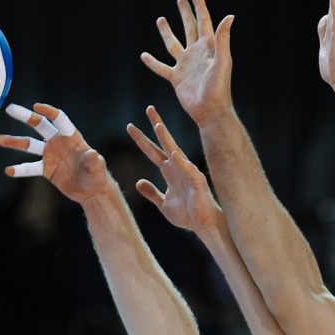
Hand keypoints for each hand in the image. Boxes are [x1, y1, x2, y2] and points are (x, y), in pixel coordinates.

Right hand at [0, 103, 114, 203]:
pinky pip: (30, 167)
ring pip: (29, 145)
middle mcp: (58, 142)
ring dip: (14, 142)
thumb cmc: (97, 177)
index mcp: (71, 136)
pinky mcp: (46, 169)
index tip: (37, 106)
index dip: (49, 112)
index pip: (59, 119)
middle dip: (26, 117)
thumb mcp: (97, 168)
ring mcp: (50, 155)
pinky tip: (8, 170)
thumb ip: (94, 161)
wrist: (92, 191)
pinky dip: (20, 169)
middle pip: (40, 125)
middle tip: (10, 109)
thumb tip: (93, 154)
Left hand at [128, 106, 224, 237]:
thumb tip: (138, 182)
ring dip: (167, 139)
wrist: (204, 225)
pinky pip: (189, 170)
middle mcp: (177, 167)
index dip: (141, 139)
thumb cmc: (187, 215)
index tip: (130, 126)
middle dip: (156, 125)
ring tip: (158, 126)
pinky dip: (182, 162)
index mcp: (169, 171)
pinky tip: (175, 154)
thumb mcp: (163, 203)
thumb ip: (151, 192)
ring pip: (176, 151)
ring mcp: (188, 173)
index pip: (152, 151)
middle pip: (164, 142)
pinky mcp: (198, 182)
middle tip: (148, 108)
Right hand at [140, 0, 233, 122]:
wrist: (211, 111)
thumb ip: (223, 38)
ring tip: (160, 19)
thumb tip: (229, 16)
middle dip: (185, 13)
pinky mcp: (176, 78)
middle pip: (189, 28)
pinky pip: (162, 67)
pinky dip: (153, 62)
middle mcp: (196, 53)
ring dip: (167, 32)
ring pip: (173, 44)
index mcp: (208, 47)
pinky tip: (144, 56)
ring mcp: (185, 65)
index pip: (203, 21)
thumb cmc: (219, 87)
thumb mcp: (222, 60)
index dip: (200, 5)